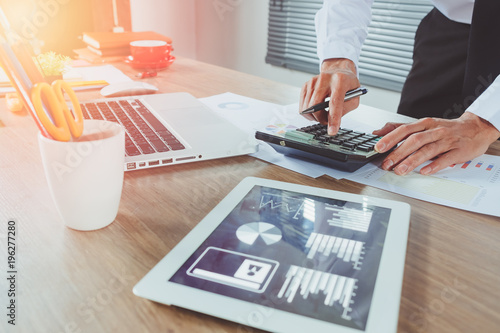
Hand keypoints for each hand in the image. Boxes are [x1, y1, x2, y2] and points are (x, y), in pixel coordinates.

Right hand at [299, 58, 359, 134]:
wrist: (338, 70)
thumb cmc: (347, 85)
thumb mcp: (355, 97)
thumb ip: (346, 109)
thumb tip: (333, 120)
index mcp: (340, 81)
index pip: (335, 102)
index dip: (333, 119)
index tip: (332, 131)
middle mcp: (325, 79)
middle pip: (316, 106)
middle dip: (321, 119)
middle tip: (327, 121)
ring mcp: (313, 81)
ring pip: (307, 107)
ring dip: (315, 116)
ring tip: (323, 113)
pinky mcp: (306, 85)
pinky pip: (302, 105)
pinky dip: (308, 112)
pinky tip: (316, 109)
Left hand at [373, 112, 499, 175]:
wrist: (476, 128)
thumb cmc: (445, 128)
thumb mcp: (423, 125)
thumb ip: (400, 128)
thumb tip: (378, 132)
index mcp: (425, 124)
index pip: (405, 129)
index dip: (391, 138)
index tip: (378, 147)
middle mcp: (435, 131)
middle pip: (414, 140)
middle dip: (399, 152)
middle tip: (387, 163)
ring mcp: (447, 141)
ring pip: (428, 150)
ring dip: (412, 161)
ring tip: (400, 170)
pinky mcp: (458, 151)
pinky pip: (445, 159)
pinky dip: (434, 165)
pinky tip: (424, 171)